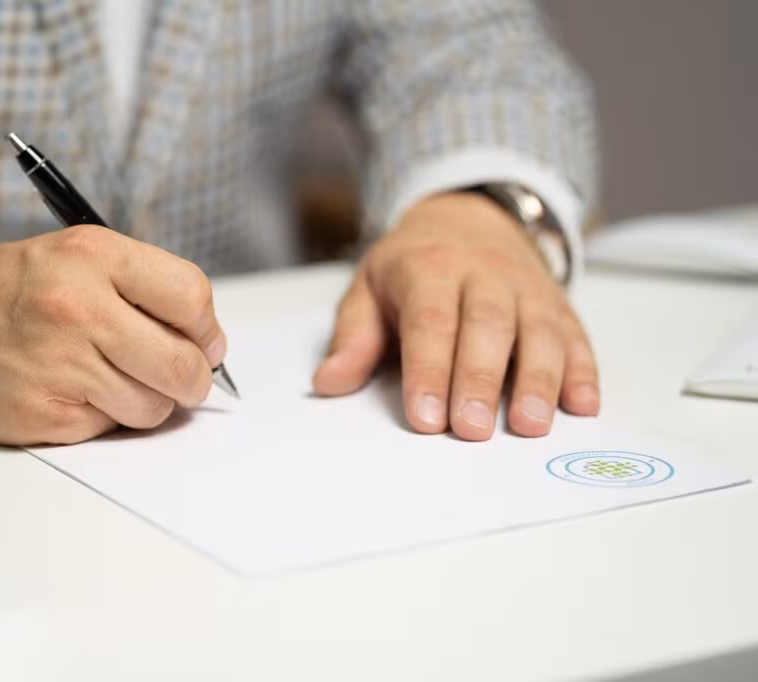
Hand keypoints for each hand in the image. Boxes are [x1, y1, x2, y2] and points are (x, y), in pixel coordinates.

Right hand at [0, 225, 226, 445]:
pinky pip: (111, 428)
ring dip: (145, 400)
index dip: (207, 329)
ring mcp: (61, 364)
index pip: (191, 297)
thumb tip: (207, 342)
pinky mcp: (45, 414)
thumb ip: (143, 287)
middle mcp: (79, 308)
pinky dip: (102, 417)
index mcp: (94, 257)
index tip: (203, 342)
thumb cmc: (11, 292)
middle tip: (177, 376)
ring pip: (154, 406)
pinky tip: (71, 392)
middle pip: (184, 365)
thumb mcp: (76, 258)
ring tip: (109, 378)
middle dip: (191, 379)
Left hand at [312, 192, 599, 439]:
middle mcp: (484, 273)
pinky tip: (583, 406)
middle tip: (472, 430)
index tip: (424, 417)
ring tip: (530, 426)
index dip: (428, 370)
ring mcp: (526, 287)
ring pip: (538, 330)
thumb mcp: (369, 289)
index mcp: (429, 268)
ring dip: (538, 380)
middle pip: (486, 326)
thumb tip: (329, 381)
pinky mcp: (558, 304)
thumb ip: (353, 338)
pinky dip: (583, 371)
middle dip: (480, 379)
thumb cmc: (412, 268)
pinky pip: (574, 334)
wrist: (467, 219)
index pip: (430, 321)